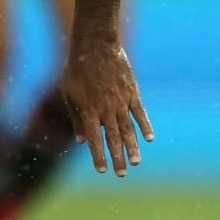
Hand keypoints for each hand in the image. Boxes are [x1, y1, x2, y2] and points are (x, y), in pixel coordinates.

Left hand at [57, 38, 153, 176]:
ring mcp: (121, 100)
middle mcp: (106, 108)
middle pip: (113, 138)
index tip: (102, 171)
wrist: (95, 45)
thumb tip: (81, 141)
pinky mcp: (132, 92)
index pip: (94, 139)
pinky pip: (140, 112)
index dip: (98, 156)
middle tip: (122, 174)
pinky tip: (149, 138)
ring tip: (136, 162)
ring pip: (128, 128)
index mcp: (89, 110)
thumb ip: (77, 118)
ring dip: (132, 147)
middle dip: (118, 157)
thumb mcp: (70, 94)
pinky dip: (145, 125)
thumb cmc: (77, 70)